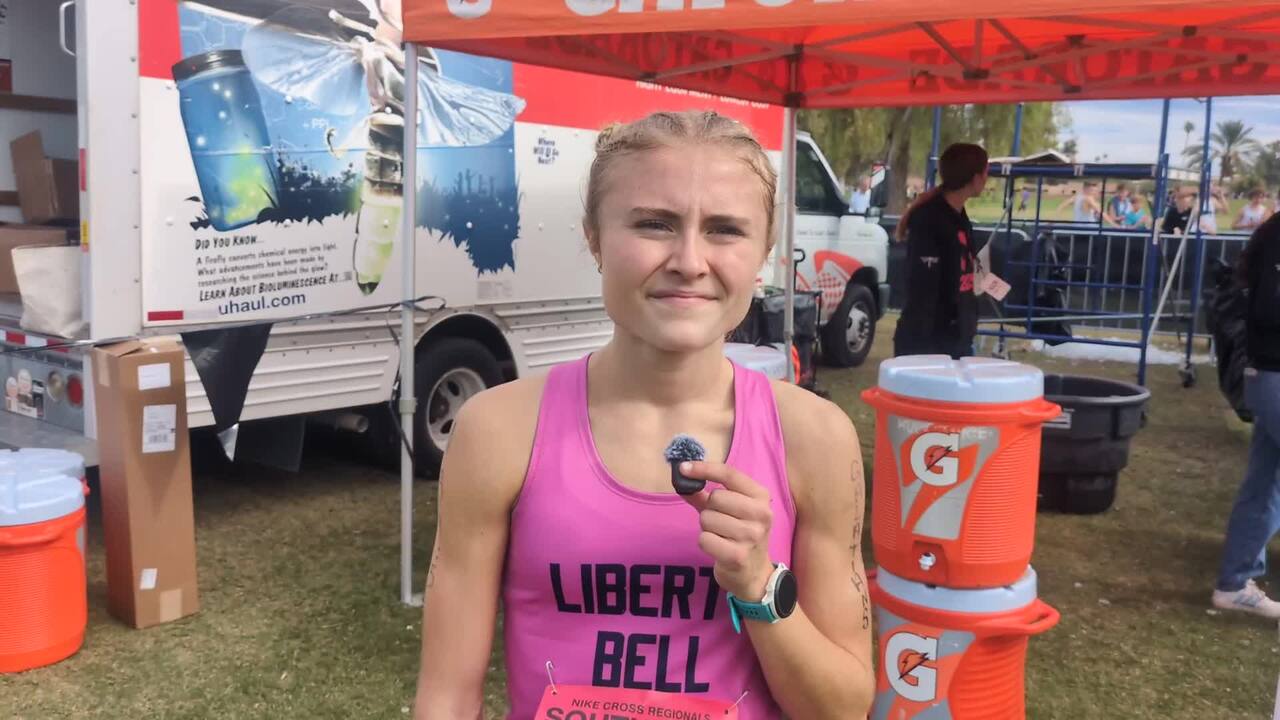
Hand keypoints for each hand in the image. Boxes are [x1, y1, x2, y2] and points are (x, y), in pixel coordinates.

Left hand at [678, 461, 775, 601]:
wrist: (754, 573)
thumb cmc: (739, 535)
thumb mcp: (729, 511)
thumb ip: (705, 495)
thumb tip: (682, 478)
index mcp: (761, 497)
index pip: (729, 474)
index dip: (704, 469)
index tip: (683, 468)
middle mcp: (761, 514)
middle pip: (716, 497)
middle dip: (709, 509)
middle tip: (720, 521)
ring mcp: (751, 536)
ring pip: (707, 518)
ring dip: (707, 527)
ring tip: (721, 536)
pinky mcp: (737, 556)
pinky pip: (704, 539)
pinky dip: (705, 543)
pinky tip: (718, 548)